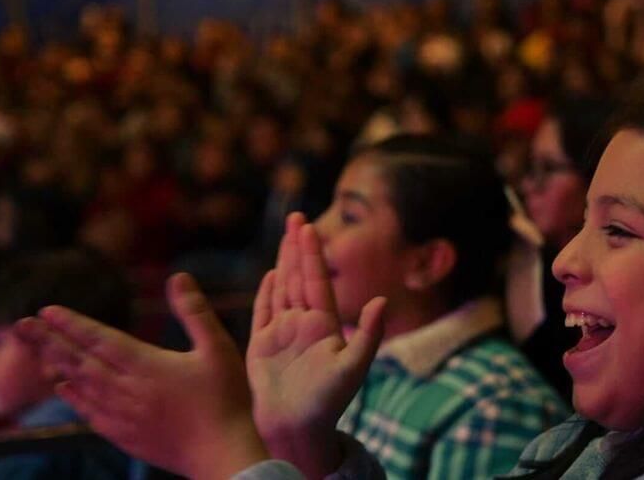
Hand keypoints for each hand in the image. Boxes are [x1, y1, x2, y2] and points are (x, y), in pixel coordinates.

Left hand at [15, 273, 265, 479]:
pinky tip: (65, 388)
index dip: (73, 324)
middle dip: (50, 340)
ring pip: (82, 386)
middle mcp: (128, 390)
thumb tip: (177, 276)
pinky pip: (90, 413)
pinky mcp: (127, 436)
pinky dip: (74, 397)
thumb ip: (194, 311)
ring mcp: (124, 416)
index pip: (101, 339)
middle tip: (22, 324)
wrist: (224, 454)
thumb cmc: (227, 399)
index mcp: (148, 366)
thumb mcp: (218, 347)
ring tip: (38, 350)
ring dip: (57, 365)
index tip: (46, 310)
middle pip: (80, 361)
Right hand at [247, 212, 386, 478]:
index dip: (312, 253)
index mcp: (324, 324)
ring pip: (282, 288)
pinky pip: (263, 312)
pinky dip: (266, 292)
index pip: (317, 281)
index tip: (309, 226)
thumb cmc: (328, 401)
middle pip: (299, 277)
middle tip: (297, 217)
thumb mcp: (354, 367)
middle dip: (297, 247)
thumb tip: (381, 300)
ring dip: (284, 261)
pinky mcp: (262, 345)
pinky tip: (270, 274)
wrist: (298, 428)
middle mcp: (303, 323)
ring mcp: (282, 333)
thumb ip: (369, 333)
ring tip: (286, 236)